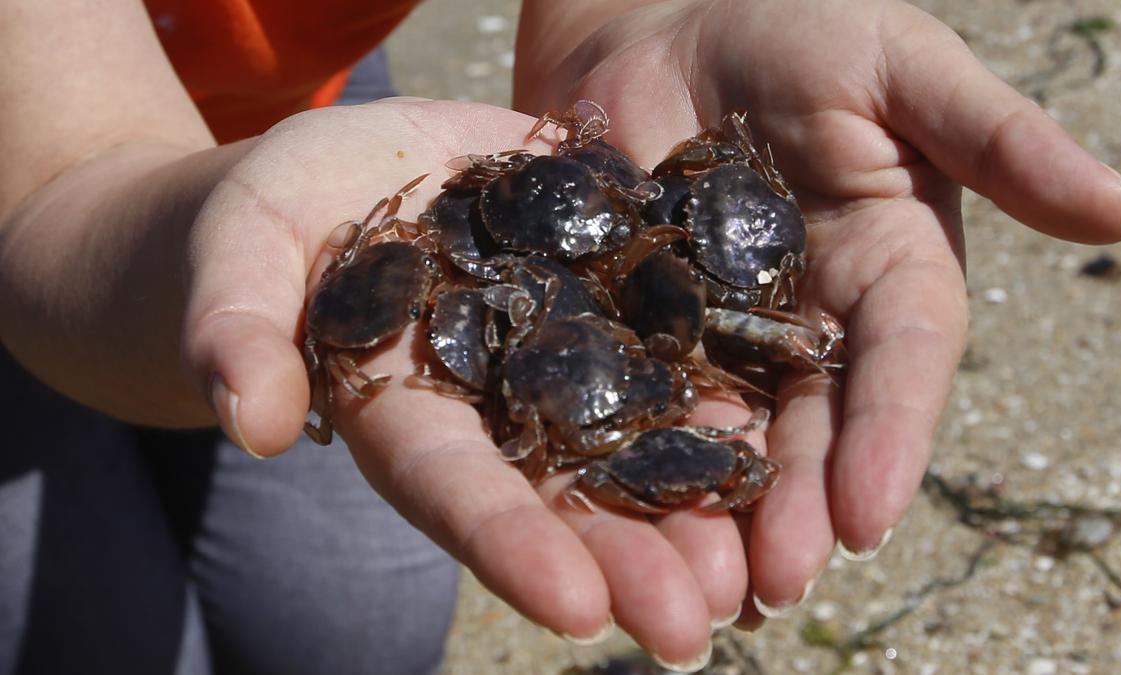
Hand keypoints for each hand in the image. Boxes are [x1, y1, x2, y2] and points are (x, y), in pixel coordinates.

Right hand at [183, 99, 737, 668]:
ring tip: (761, 573)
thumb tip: (254, 420)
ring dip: (697, 503)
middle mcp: (500, 404)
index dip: (511, 543)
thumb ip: (237, 324)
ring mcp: (566, 350)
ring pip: (639, 435)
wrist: (361, 170)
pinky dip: (732, 390)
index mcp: (410, 413)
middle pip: (565, 488)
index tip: (576, 608)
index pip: (457, 487)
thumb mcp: (241, 247)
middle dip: (628, 558)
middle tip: (692, 626)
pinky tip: (788, 439)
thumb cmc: (278, 214)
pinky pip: (680, 341)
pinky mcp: (614, 292)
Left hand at [515, 0, 1120, 642]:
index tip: (866, 518)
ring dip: (719, 509)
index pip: (902, 364)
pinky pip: (637, 391)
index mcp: (892, 266)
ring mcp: (722, 324)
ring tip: (702, 586)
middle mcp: (813, 315)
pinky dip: (633, 451)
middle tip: (776, 584)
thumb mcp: (903, 69)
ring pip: (729, 429)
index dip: (889, 439)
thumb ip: (1000, 140)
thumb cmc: (800, 18)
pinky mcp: (640, 318)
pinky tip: (617, 512)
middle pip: (814, 422)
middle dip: (800, 502)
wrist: (665, 4)